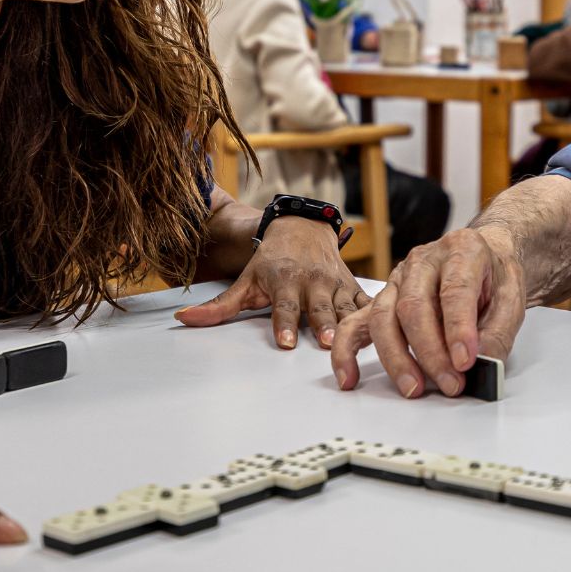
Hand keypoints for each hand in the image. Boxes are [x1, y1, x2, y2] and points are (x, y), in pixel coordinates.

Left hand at [174, 216, 369, 349]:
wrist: (301, 227)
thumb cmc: (271, 260)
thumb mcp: (245, 280)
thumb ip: (219, 307)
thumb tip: (183, 321)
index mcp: (284, 280)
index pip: (284, 307)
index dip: (285, 324)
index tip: (286, 342)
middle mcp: (312, 281)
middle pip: (319, 308)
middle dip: (324, 324)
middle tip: (327, 343)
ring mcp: (335, 282)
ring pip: (346, 306)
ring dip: (352, 322)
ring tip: (358, 340)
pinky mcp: (353, 285)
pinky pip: (366, 300)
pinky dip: (376, 311)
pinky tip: (387, 325)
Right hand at [330, 227, 526, 397]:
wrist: (486, 257)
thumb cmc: (495, 277)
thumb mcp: (513, 299)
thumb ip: (498, 332)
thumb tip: (481, 365)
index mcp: (462, 250)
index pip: (454, 290)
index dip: (458, 328)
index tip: (465, 362)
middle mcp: (424, 261)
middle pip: (413, 306)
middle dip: (430, 352)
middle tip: (450, 384)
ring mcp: (398, 279)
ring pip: (383, 317)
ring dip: (396, 358)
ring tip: (414, 388)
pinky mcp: (383, 299)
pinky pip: (355, 323)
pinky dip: (346, 351)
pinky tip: (349, 377)